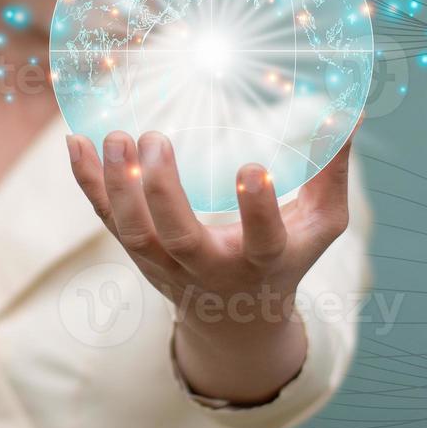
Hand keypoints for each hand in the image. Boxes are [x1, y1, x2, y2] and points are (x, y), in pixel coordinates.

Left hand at [64, 123, 358, 403]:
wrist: (235, 318)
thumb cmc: (285, 258)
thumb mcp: (319, 224)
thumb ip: (333, 169)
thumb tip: (350, 109)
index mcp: (261, 261)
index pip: (262, 241)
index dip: (258, 210)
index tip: (253, 168)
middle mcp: (209, 266)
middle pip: (178, 238)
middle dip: (163, 192)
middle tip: (157, 138)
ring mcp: (165, 263)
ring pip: (133, 233)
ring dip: (119, 186)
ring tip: (118, 136)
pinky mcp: (136, 251)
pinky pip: (105, 218)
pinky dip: (88, 182)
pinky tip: (76, 142)